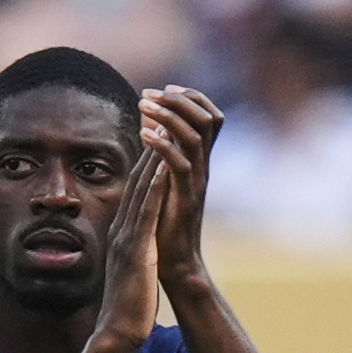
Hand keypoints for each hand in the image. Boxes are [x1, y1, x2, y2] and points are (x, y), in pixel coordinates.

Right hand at [92, 143, 168, 351]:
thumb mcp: (130, 273)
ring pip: (140, 189)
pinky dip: (156, 186)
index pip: (133, 190)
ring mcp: (126, 239)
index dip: (144, 160)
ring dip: (152, 157)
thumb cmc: (126, 309)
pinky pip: (147, 211)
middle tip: (158, 114)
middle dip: (148, 147)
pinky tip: (165, 164)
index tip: (156, 134)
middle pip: (134, 180)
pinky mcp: (136, 250)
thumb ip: (132, 254)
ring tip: (163, 126)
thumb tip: (140, 247)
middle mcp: (121, 231)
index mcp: (121, 235)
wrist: (117, 334)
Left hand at [139, 85, 224, 286]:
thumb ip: (162, 159)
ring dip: (168, 115)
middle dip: (178, 99)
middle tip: (149, 93)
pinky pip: (179, 164)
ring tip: (143, 104)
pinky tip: (143, 134)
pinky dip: (162, 146)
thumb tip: (151, 130)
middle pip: (206, 118)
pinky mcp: (185, 197)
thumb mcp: (165, 184)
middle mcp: (202, 167)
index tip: (164, 89)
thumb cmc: (166, 225)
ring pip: (194, 135)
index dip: (189, 97)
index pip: (207, 116)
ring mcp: (196, 181)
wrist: (175, 263)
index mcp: (199, 162)